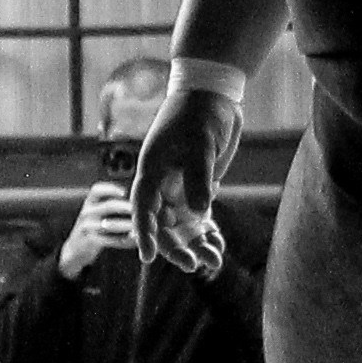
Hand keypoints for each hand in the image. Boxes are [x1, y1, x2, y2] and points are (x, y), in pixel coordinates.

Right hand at [56, 183, 138, 275]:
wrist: (75, 249)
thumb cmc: (94, 228)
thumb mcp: (96, 214)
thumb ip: (113, 207)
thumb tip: (142, 205)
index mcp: (90, 203)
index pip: (97, 190)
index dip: (111, 189)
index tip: (125, 192)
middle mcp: (87, 213)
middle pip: (107, 206)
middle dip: (125, 207)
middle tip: (139, 211)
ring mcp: (87, 227)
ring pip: (108, 225)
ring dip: (126, 225)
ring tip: (139, 228)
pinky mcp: (89, 241)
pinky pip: (109, 240)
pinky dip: (123, 241)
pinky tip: (134, 241)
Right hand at [131, 84, 239, 275]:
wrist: (213, 96)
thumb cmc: (199, 116)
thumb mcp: (200, 146)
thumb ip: (198, 179)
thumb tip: (201, 213)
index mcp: (152, 171)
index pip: (143, 208)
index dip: (144, 233)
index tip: (147, 257)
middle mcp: (162, 183)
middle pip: (162, 222)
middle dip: (174, 246)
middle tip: (191, 266)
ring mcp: (179, 185)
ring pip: (182, 223)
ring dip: (194, 242)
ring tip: (212, 262)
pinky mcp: (198, 186)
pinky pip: (199, 216)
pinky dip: (207, 232)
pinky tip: (218, 247)